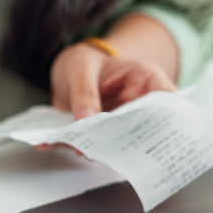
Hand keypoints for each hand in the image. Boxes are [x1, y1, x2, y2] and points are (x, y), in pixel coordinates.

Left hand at [43, 42, 176, 151]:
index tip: (154, 133)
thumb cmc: (85, 63)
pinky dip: (64, 145)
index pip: (166, 101)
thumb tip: (86, 119)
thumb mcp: (82, 67)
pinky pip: (81, 145)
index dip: (167, 120)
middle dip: (124, 143)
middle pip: (141, 131)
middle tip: (107, 145)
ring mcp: (117, 126)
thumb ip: (85, 92)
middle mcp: (135, 108)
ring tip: (76, 147)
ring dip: (94, 149)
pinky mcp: (95, 137)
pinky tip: (45, 142)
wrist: (69, 72)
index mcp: (146, 83)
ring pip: (112, 145)